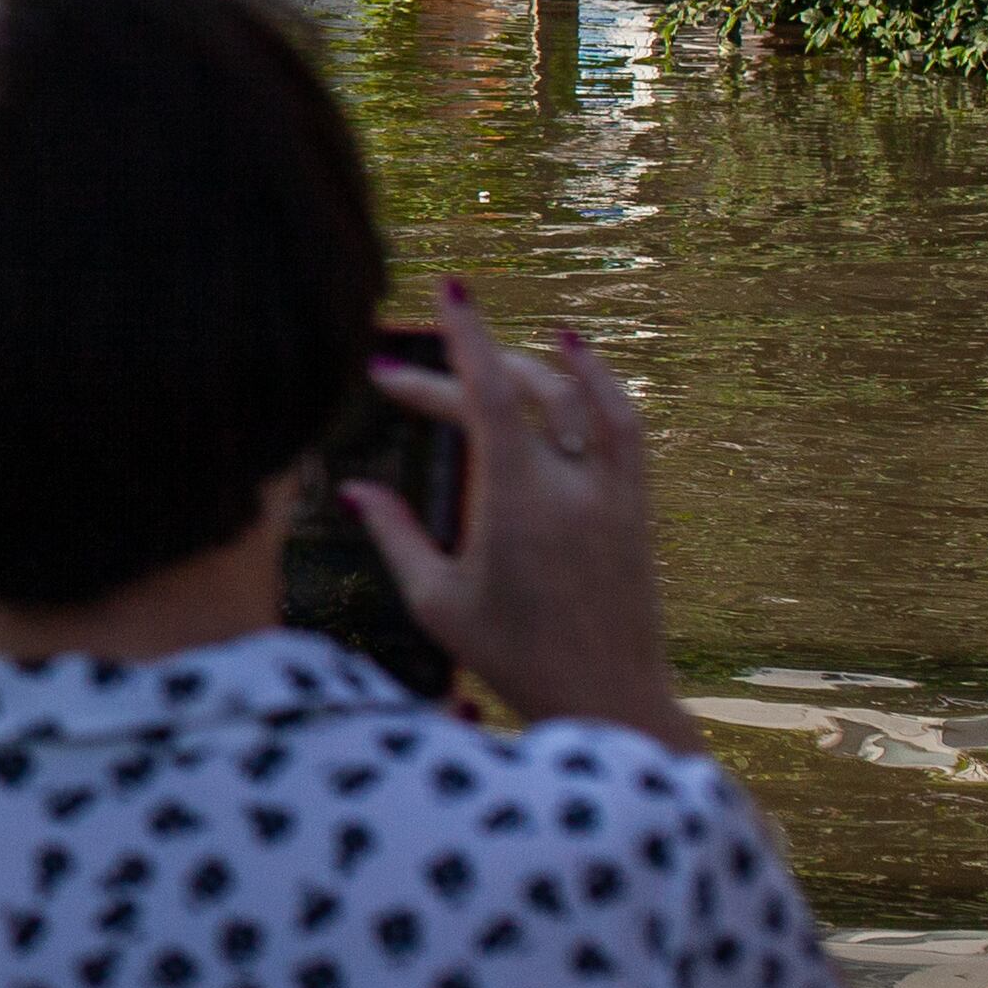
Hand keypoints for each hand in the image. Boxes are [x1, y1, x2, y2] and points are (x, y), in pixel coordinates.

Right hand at [347, 280, 694, 750]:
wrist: (609, 698)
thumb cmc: (513, 659)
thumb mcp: (438, 602)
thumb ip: (395, 536)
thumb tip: (352, 489)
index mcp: (516, 503)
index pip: (488, 395)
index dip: (465, 336)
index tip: (448, 289)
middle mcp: (571, 486)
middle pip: (520, 393)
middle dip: (461, 371)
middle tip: (402, 383)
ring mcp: (612, 494)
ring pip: (582, 398)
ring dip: (538, 361)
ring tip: (496, 345)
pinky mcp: (636, 507)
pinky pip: (625, 426)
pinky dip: (601, 385)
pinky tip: (579, 364)